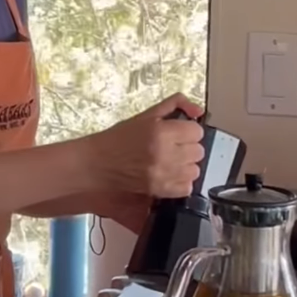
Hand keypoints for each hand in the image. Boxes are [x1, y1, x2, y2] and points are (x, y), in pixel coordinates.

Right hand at [87, 93, 204, 199]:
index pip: (196, 132)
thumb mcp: (145, 115)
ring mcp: (164, 175)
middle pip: (198, 151)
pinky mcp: (161, 191)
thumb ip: (174, 105)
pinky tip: (168, 175)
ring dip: (186, 166)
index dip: (188, 131)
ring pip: (195, 170)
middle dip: (188, 147)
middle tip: (172, 147)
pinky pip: (187, 187)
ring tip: (170, 162)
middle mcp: (166, 154)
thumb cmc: (119, 138)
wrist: (98, 164)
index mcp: (161, 132)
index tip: (178, 133)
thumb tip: (198, 110)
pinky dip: (181, 182)